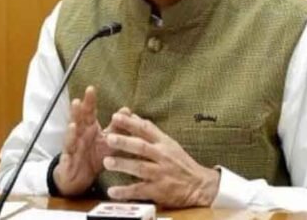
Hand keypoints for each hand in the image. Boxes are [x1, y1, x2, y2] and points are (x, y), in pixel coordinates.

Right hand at [53, 86, 118, 195]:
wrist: (80, 178)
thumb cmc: (94, 155)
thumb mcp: (108, 141)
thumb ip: (117, 127)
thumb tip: (128, 110)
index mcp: (88, 129)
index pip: (89, 112)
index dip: (89, 102)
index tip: (91, 88)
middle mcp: (79, 135)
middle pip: (77, 121)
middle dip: (77, 111)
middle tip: (78, 100)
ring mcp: (72, 148)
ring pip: (70, 137)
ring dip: (71, 131)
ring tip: (73, 124)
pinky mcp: (68, 162)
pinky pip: (67, 157)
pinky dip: (67, 154)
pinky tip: (68, 151)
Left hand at [103, 111, 220, 207]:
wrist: (199, 185)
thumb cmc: (181, 163)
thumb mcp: (169, 144)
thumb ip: (151, 132)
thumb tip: (134, 117)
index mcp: (164, 143)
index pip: (146, 129)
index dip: (130, 123)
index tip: (116, 116)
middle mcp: (162, 156)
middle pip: (142, 147)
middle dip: (125, 142)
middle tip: (108, 138)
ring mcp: (160, 174)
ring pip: (140, 168)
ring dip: (123, 165)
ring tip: (107, 162)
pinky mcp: (159, 191)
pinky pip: (140, 191)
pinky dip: (126, 191)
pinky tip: (112, 191)